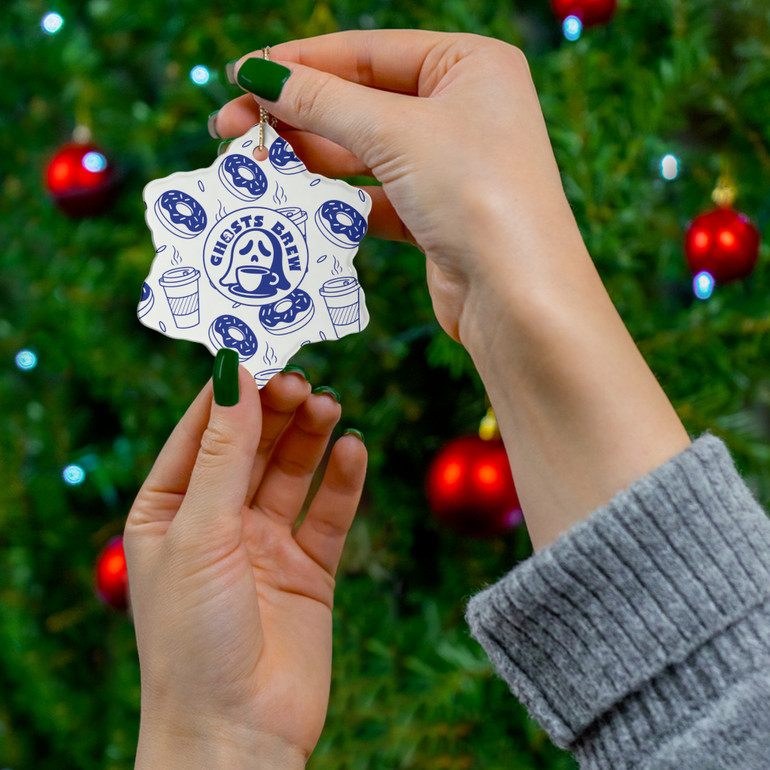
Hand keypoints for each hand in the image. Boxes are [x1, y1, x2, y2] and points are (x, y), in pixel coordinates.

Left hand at [124, 369, 366, 767]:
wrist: (237, 734)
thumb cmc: (193, 638)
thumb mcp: (200, 532)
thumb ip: (223, 453)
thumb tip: (234, 373)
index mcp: (170, 510)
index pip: (201, 431)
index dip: (230, 391)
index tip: (259, 349)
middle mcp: (217, 522)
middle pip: (252, 446)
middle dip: (276, 410)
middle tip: (303, 380)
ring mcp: (265, 544)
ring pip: (292, 472)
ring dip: (311, 437)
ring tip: (330, 406)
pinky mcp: (309, 568)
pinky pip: (329, 512)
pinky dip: (343, 480)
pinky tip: (354, 450)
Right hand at [214, 30, 579, 341]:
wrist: (518, 297)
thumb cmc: (476, 194)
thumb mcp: (396, 132)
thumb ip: (323, 101)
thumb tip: (259, 74)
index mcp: (470, 65)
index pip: (368, 52)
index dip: (300, 63)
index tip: (241, 76)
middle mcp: (463, 109)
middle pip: (360, 101)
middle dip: (296, 114)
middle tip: (230, 128)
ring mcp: (450, 165)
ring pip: (363, 151)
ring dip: (309, 157)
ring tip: (254, 164)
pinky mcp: (436, 214)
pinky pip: (374, 194)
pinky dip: (336, 198)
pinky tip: (295, 200)